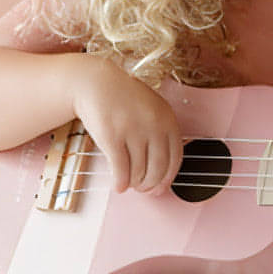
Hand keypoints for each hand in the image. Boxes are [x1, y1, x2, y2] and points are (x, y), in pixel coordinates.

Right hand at [71, 57, 182, 194]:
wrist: (96, 83)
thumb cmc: (125, 99)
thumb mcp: (153, 109)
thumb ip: (161, 133)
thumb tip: (162, 170)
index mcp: (168, 119)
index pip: (176, 158)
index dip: (168, 177)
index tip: (161, 187)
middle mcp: (153, 125)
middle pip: (158, 168)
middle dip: (151, 184)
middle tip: (144, 190)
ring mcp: (133, 131)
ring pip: (139, 171)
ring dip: (135, 184)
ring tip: (130, 184)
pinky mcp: (112, 136)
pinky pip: (120, 169)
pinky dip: (120, 182)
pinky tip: (118, 186)